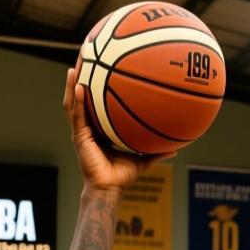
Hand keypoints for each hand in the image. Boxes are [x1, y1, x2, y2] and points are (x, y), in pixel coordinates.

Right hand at [62, 67, 171, 192]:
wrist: (109, 189)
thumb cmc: (122, 176)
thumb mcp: (143, 159)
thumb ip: (157, 151)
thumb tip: (177, 147)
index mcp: (100, 129)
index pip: (97, 104)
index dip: (97, 88)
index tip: (103, 70)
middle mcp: (89, 127)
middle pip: (83, 99)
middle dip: (82, 79)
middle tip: (86, 60)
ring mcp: (81, 131)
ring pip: (74, 103)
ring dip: (72, 85)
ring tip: (74, 66)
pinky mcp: (78, 137)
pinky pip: (76, 115)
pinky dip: (76, 100)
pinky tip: (78, 85)